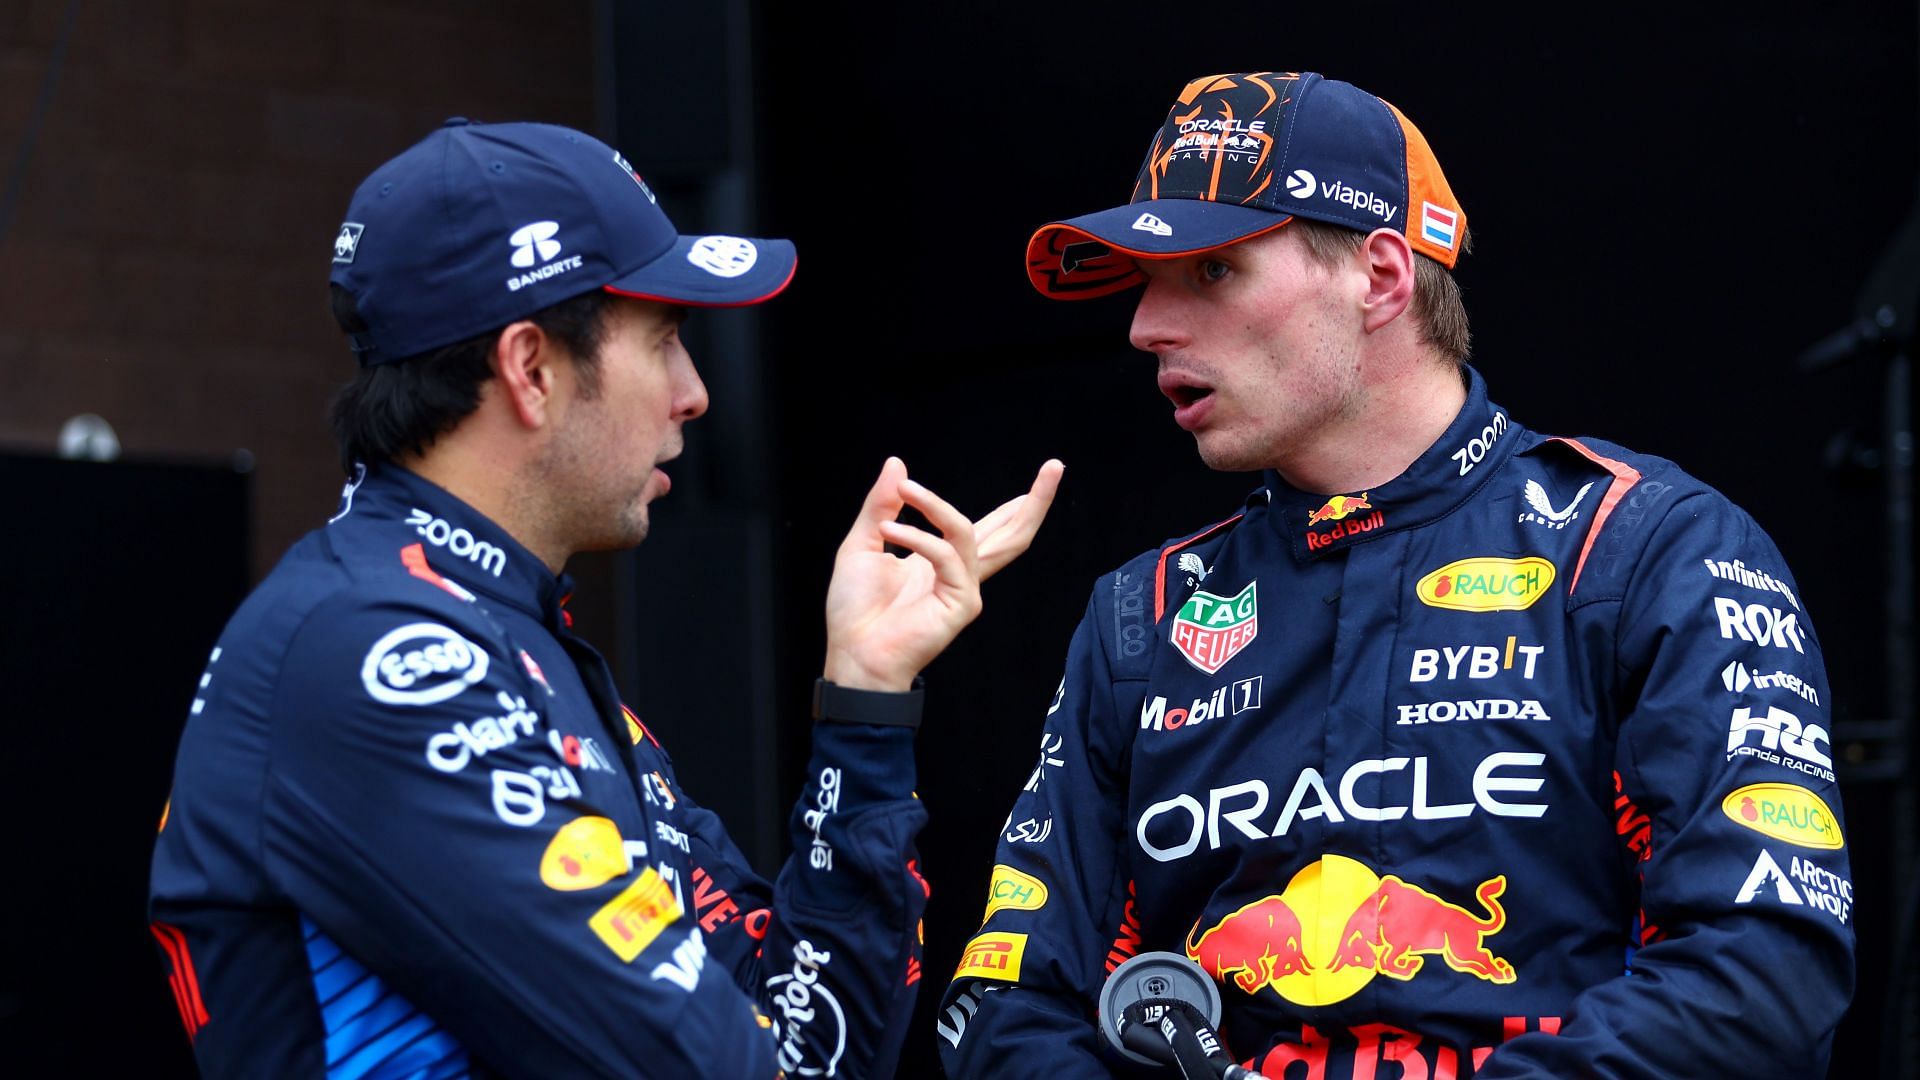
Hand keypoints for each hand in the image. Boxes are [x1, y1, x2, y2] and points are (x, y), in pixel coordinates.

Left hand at [823, 457, 1063, 690]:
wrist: (852, 654)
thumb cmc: (856, 609)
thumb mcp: (864, 542)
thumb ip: (882, 504)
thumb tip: (897, 465)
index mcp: (942, 561)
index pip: (989, 528)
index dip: (1012, 505)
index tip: (1036, 479)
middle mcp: (960, 574)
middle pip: (1013, 534)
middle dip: (1036, 501)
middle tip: (1055, 467)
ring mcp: (965, 589)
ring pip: (983, 535)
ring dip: (937, 506)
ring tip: (907, 490)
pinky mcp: (962, 603)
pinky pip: (946, 556)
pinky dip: (918, 538)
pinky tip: (889, 532)